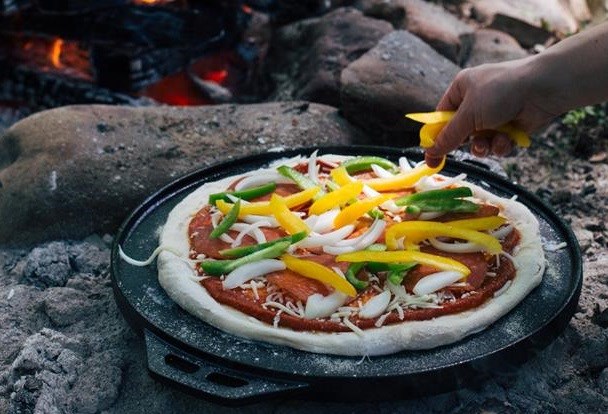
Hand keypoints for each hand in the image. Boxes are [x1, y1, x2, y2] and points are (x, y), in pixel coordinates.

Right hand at [424, 58, 558, 166]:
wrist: (543, 88)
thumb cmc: (501, 91)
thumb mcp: (468, 114)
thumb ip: (449, 136)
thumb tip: (429, 152)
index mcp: (461, 89)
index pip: (441, 116)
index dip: (435, 136)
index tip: (430, 155)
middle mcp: (476, 101)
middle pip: (459, 131)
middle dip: (463, 143)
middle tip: (452, 158)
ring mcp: (494, 114)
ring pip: (479, 141)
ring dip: (483, 146)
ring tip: (488, 144)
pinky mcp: (510, 126)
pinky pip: (497, 143)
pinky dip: (500, 144)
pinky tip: (507, 139)